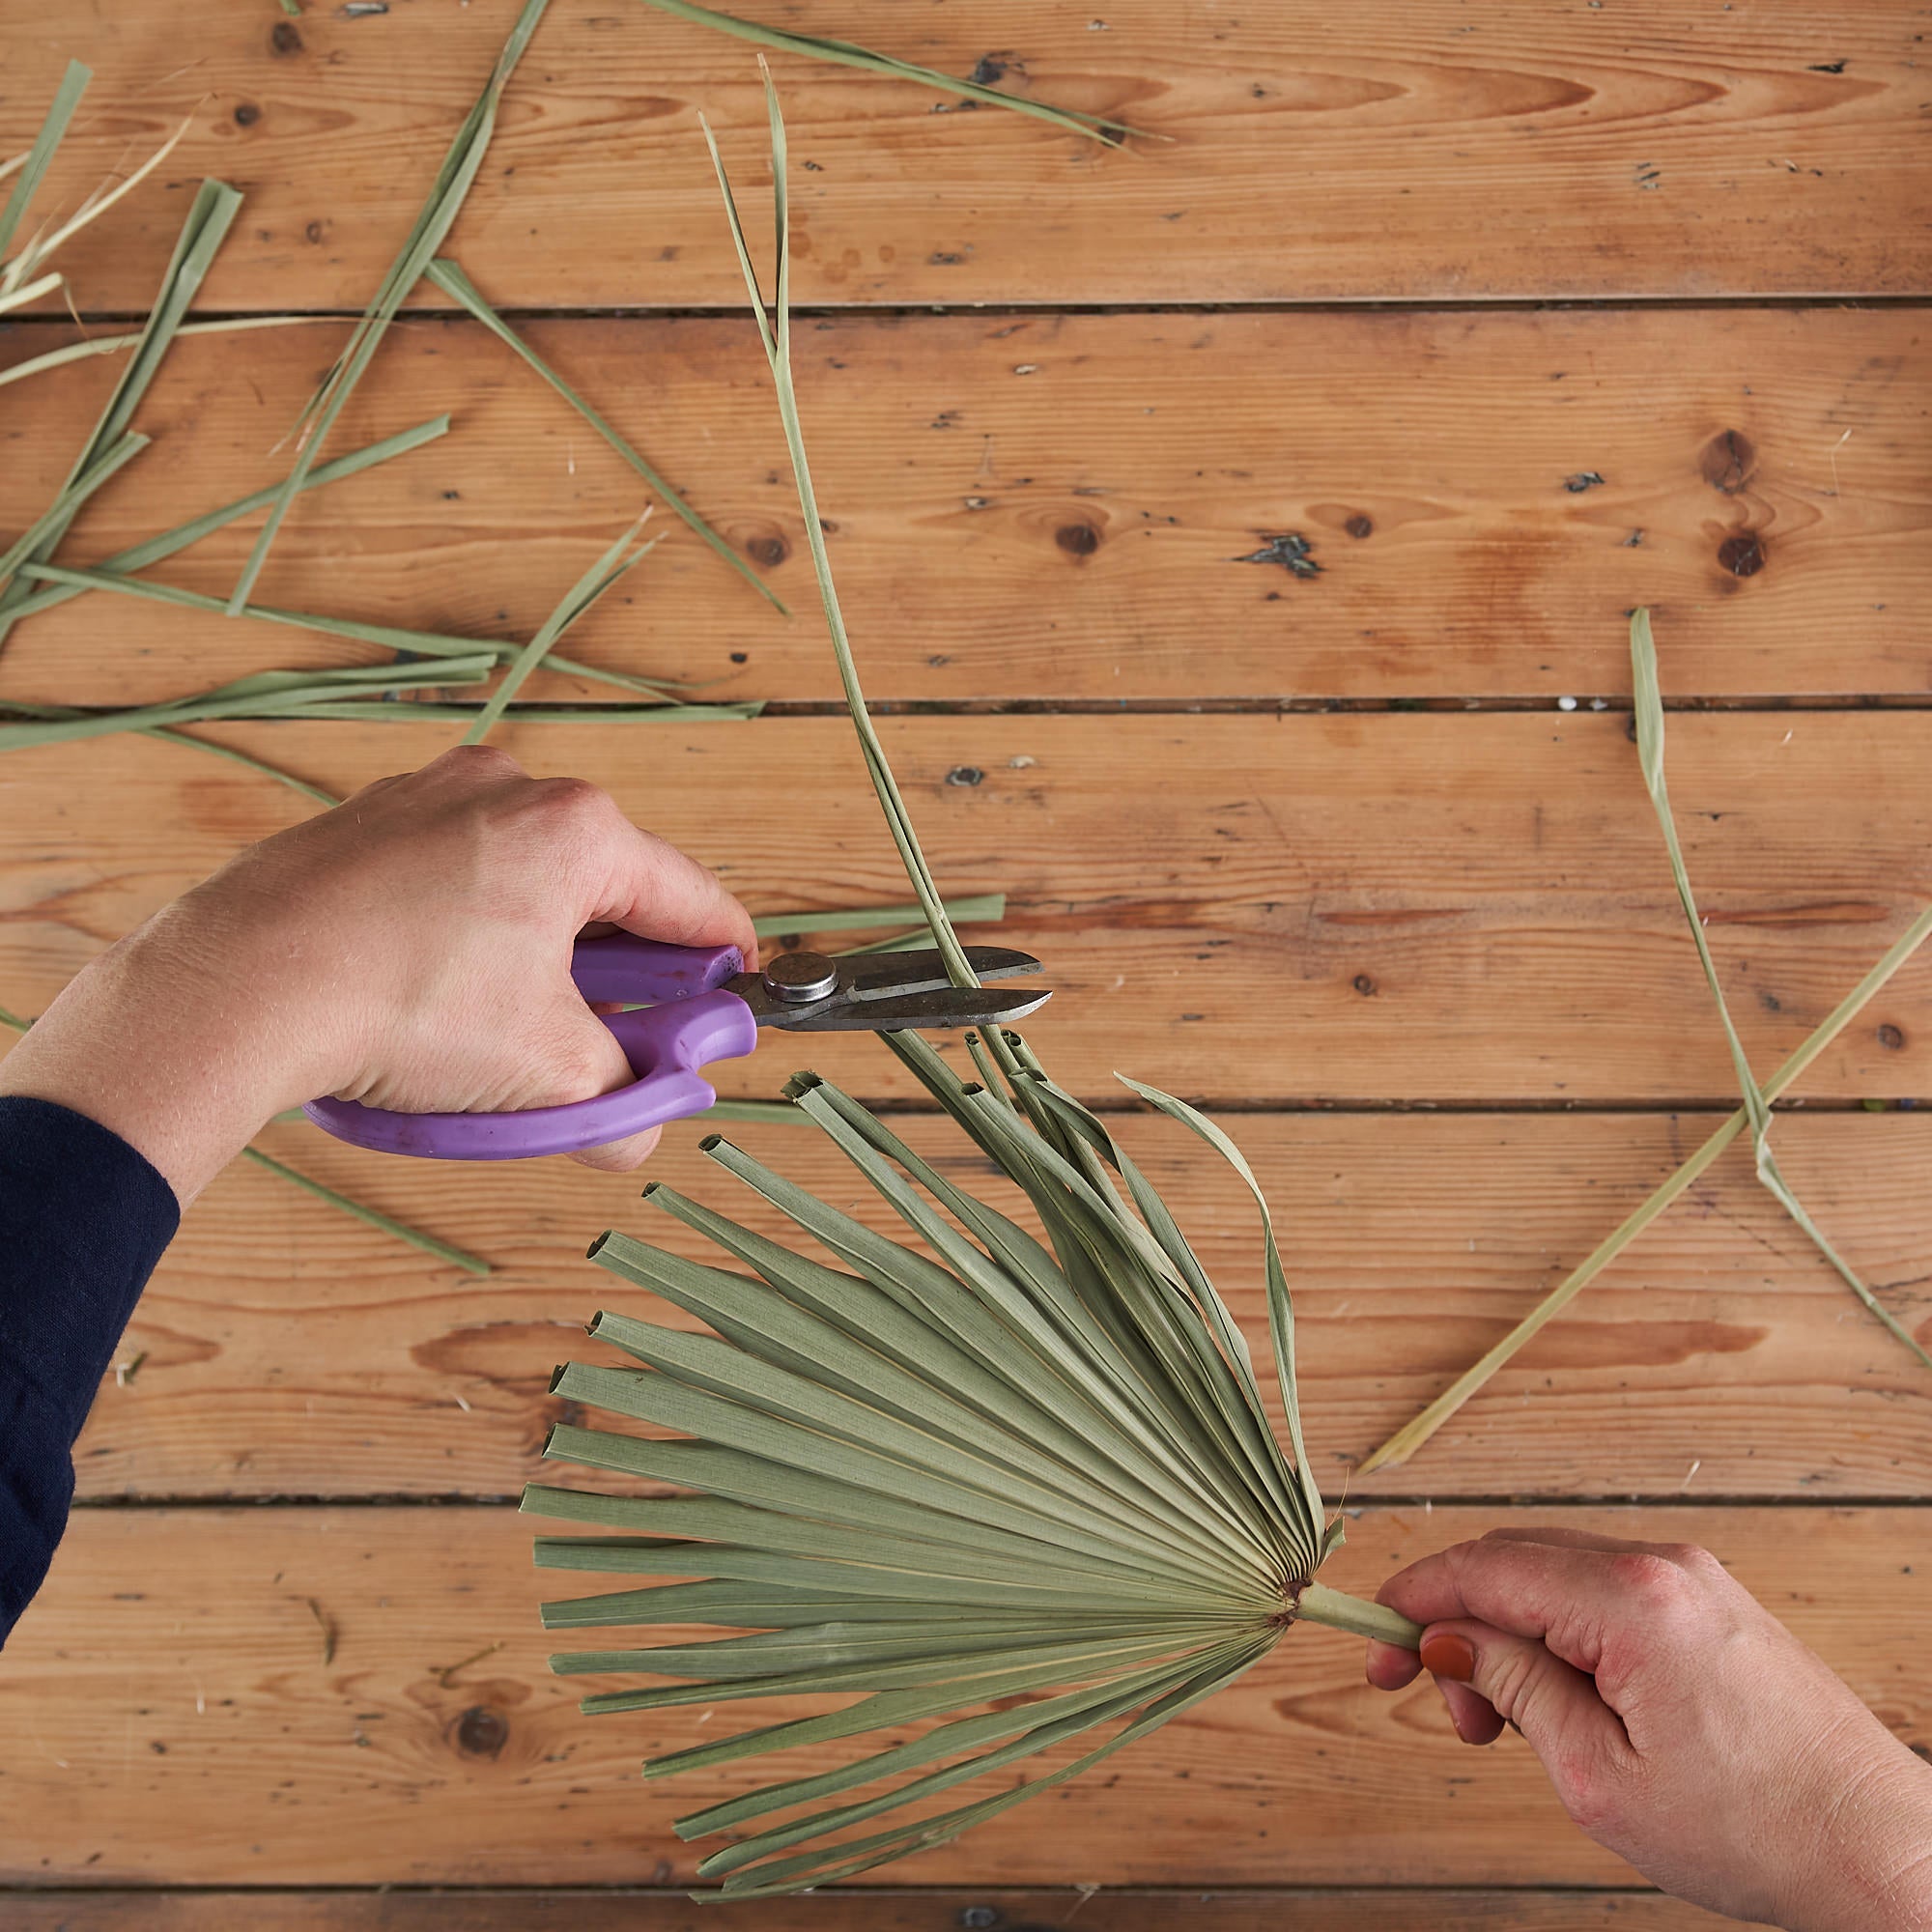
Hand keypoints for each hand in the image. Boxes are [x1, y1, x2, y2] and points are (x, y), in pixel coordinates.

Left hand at [0, 746, 756, 1199]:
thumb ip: (624, 1106)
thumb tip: (637, 1133)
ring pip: (523, 881)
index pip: (691, 898)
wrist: (239, 988)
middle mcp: (508, 789)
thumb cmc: (401, 1006)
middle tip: (624, 1036)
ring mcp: (426, 798)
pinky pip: (450, 880)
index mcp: (577, 830)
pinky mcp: (361, 827)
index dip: (722, 960)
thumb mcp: (548, 1078)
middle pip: (605, 886)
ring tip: (519, 1032)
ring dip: (542, 953)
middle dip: (624, 967)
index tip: (731, 998)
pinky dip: (470, 935)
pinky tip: (443, 1001)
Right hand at [1365, 1528, 1931, 1928]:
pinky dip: (1560, 1635)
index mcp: (1630, 1599)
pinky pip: (1605, 1594)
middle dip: (1459, 1625)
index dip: (1414, 1603)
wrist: (1883, 1852)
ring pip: (1556, 1575)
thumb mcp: (1600, 1776)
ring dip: (1509, 1634)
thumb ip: (1514, 1688)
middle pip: (1515, 1560)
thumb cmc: (1757, 1830)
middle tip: (1441, 1709)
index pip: (1484, 1567)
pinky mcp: (1713, 1604)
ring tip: (1504, 1724)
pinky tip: (1559, 1701)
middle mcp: (1662, 1564)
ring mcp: (1694, 1578)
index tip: (1373, 1650)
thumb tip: (1450, 1639)